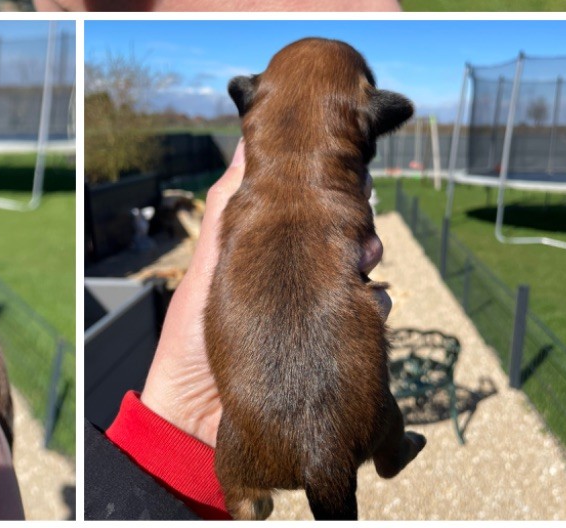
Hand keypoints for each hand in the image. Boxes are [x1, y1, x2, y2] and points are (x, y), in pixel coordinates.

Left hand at [138, 144, 389, 445]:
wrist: (193, 420)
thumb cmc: (191, 337)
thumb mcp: (210, 262)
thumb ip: (229, 208)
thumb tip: (247, 145)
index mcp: (266, 257)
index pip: (308, 217)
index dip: (330, 198)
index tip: (347, 180)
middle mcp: (296, 285)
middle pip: (339, 244)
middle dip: (354, 231)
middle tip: (362, 227)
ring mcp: (316, 320)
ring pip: (357, 280)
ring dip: (366, 267)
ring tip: (367, 260)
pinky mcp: (333, 353)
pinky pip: (364, 325)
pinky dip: (373, 311)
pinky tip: (374, 305)